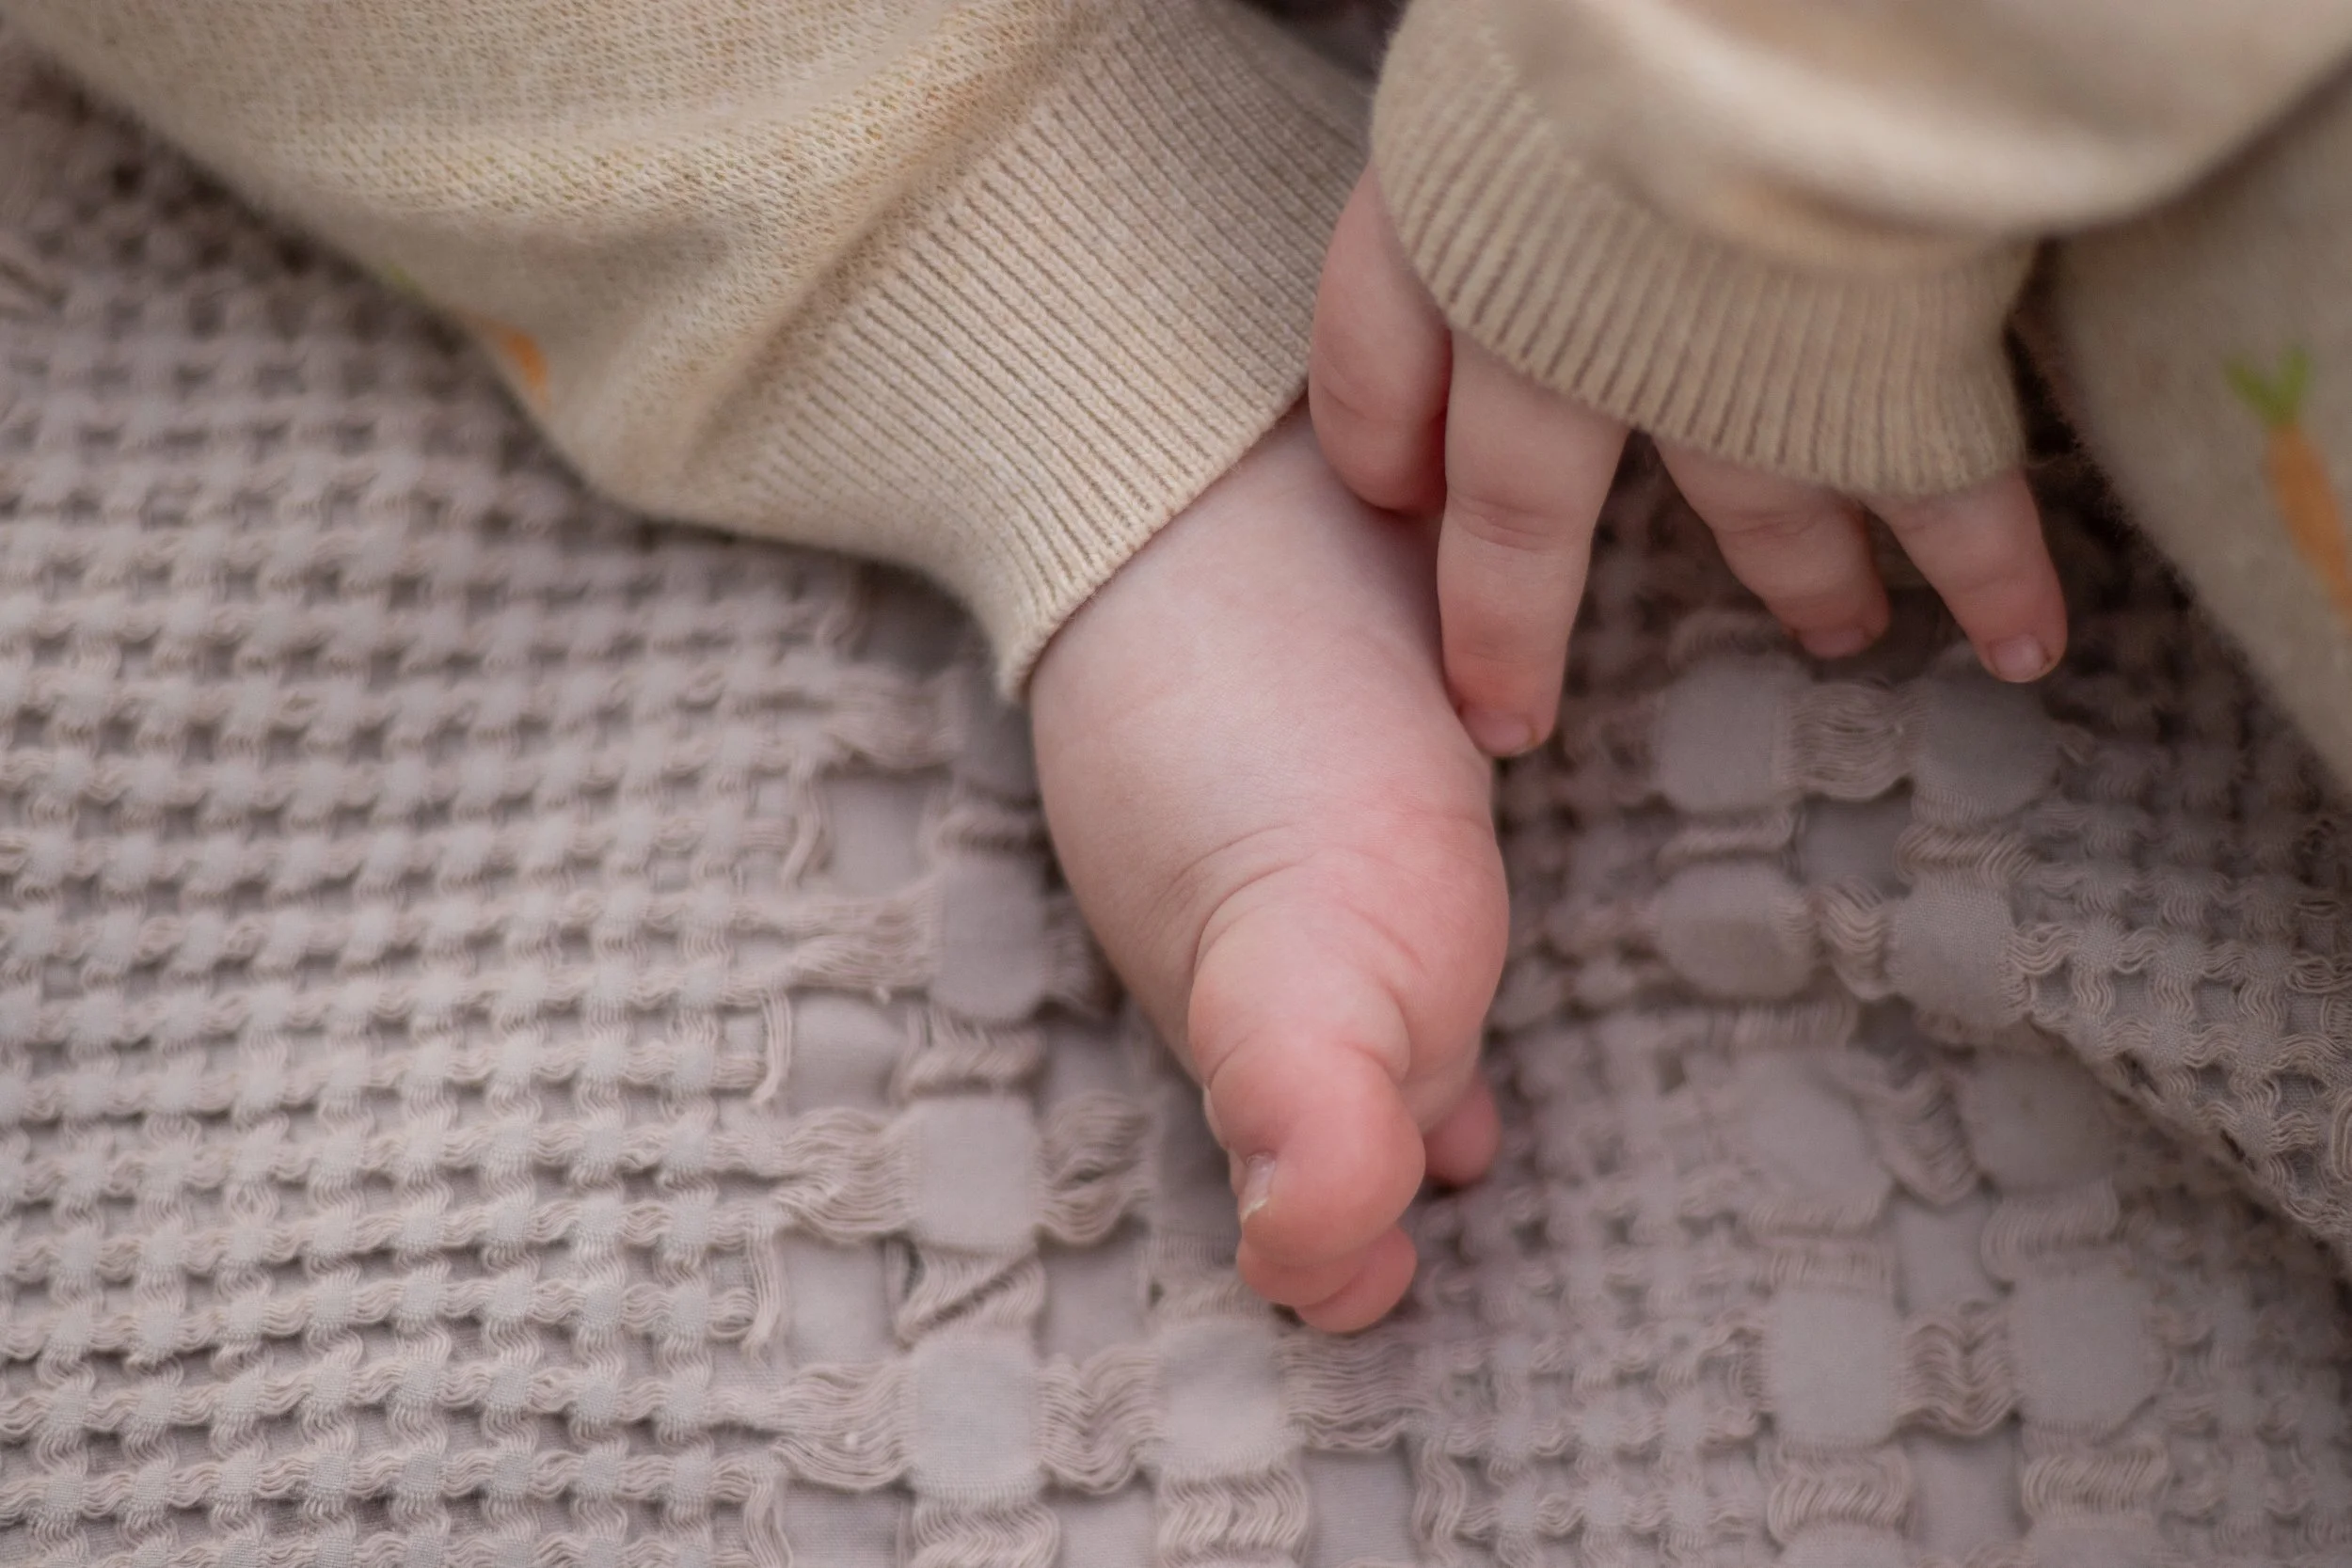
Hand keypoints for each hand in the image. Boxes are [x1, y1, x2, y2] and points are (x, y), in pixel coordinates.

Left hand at [1308, 171, 2067, 756]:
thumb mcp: (1507, 34)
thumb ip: (1491, 129)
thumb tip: (1503, 133)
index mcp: (1445, 217)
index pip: (1373, 368)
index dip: (1381, 444)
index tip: (1397, 500)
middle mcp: (1554, 320)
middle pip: (1516, 512)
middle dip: (1509, 622)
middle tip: (1507, 716)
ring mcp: (1712, 361)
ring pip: (1745, 506)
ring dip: (1796, 574)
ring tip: (1838, 634)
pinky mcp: (1871, 367)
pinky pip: (1933, 493)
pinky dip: (1988, 568)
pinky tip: (2023, 638)